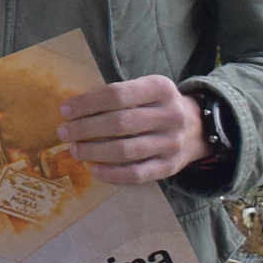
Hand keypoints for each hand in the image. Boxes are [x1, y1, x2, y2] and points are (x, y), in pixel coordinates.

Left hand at [57, 76, 207, 184]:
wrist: (199, 127)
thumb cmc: (157, 106)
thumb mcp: (145, 90)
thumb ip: (116, 96)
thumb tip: (73, 110)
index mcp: (161, 88)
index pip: (117, 94)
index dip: (87, 103)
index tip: (65, 110)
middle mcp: (170, 115)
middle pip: (119, 123)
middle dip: (85, 129)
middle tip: (63, 132)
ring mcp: (172, 143)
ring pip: (126, 150)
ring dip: (94, 151)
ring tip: (75, 150)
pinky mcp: (170, 166)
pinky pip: (137, 174)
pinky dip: (112, 173)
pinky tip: (94, 169)